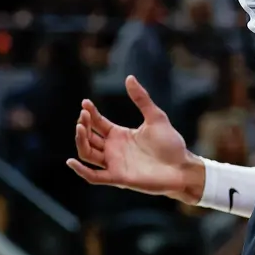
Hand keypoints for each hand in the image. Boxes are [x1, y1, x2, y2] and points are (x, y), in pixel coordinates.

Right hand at [70, 76, 204, 203]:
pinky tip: (72, 161)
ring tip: (80, 127)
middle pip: (89, 137)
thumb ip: (142, 99)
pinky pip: (94, 176)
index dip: (90, 113)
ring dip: (81, 141)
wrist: (182, 167)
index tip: (85, 102)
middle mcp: (114, 149)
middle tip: (84, 114)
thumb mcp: (156, 117)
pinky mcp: (118, 177)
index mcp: (120, 135)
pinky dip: (81, 171)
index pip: (98, 123)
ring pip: (88, 153)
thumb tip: (129, 77)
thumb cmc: (171, 144)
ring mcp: (114, 163)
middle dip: (84, 125)